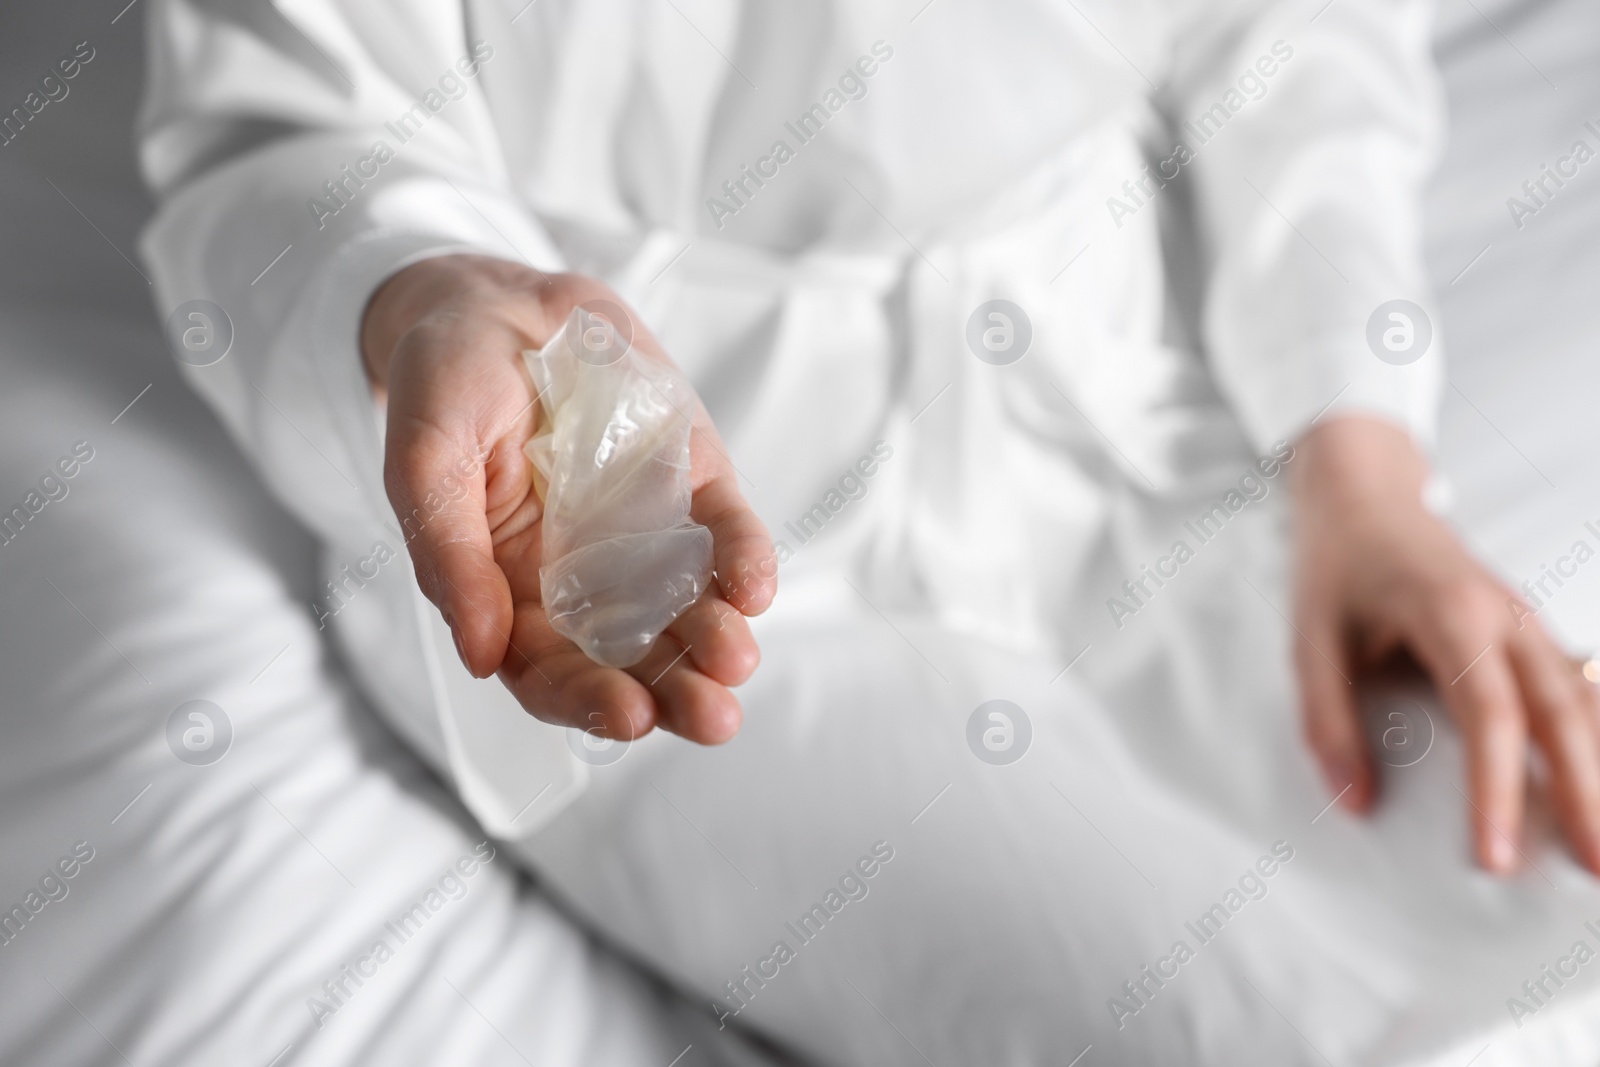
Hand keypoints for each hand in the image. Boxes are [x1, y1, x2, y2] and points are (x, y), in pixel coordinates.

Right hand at [361, 255, 776, 743]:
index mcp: (512, 593)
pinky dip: (744, 560)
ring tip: (736, 660)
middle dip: (675, 693)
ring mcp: (646, 533)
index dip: (588, 704)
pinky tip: (754, 587)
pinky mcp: (693, 482)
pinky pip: (724, 532)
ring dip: (717, 641)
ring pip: (688, 609)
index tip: (629, 717)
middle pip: (633, 661)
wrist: (500, 300)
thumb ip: (451, 556)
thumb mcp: (427, 463)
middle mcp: (585, 580)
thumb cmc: (445, 387)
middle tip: (713, 717)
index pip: (552, 673)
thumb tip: (481, 658)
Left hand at [1291, 416, 1599, 874]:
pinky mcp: (1532, 632)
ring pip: (1584, 702)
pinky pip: (1582, 687)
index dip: (1497, 791)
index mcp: (1453, 613)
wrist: (1363, 497)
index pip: (1490, 716)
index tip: (1496, 857)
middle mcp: (1507, 616)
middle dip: (1586, 795)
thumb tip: (1354, 801)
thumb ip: (1327, 720)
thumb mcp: (1309, 639)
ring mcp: (1529, 621)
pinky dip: (1599, 737)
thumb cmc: (1337, 567)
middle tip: (1596, 869)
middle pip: (1562, 713)